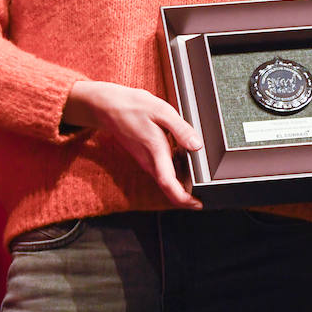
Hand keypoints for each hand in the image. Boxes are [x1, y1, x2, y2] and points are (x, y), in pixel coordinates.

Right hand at [64, 80, 203, 208]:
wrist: (108, 107)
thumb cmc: (133, 107)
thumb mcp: (161, 111)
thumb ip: (180, 129)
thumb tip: (197, 145)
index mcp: (155, 152)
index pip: (168, 183)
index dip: (183, 198)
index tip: (197, 204)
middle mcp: (149, 161)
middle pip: (168, 186)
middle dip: (186, 194)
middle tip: (204, 193)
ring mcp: (145, 159)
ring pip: (165, 178)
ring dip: (180, 183)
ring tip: (198, 177)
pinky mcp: (143, 155)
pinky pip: (160, 169)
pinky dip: (174, 171)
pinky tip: (184, 159)